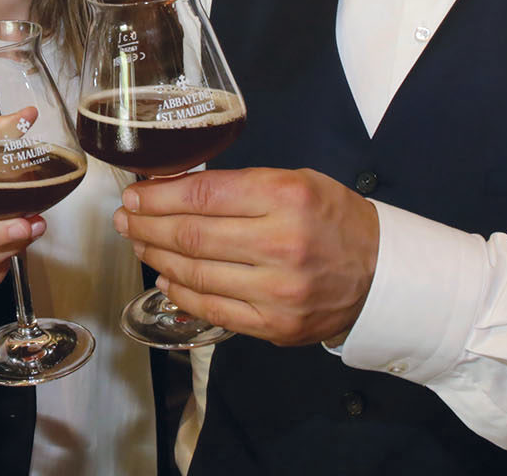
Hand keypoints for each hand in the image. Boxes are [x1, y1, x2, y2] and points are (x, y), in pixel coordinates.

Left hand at [114, 167, 377, 345]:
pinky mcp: (275, 325)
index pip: (203, 194)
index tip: (134, 193)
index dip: (158, 195)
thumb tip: (174, 190)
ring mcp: (277, 291)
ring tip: (139, 244)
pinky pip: (213, 309)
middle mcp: (281, 244)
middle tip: (124, 219)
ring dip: (157, 258)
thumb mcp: (295, 182)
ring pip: (195, 274)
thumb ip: (240, 186)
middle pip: (191, 235)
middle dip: (146, 225)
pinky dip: (182, 294)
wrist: (382, 273)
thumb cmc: (334, 219)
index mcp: (286, 197)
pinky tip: (166, 279)